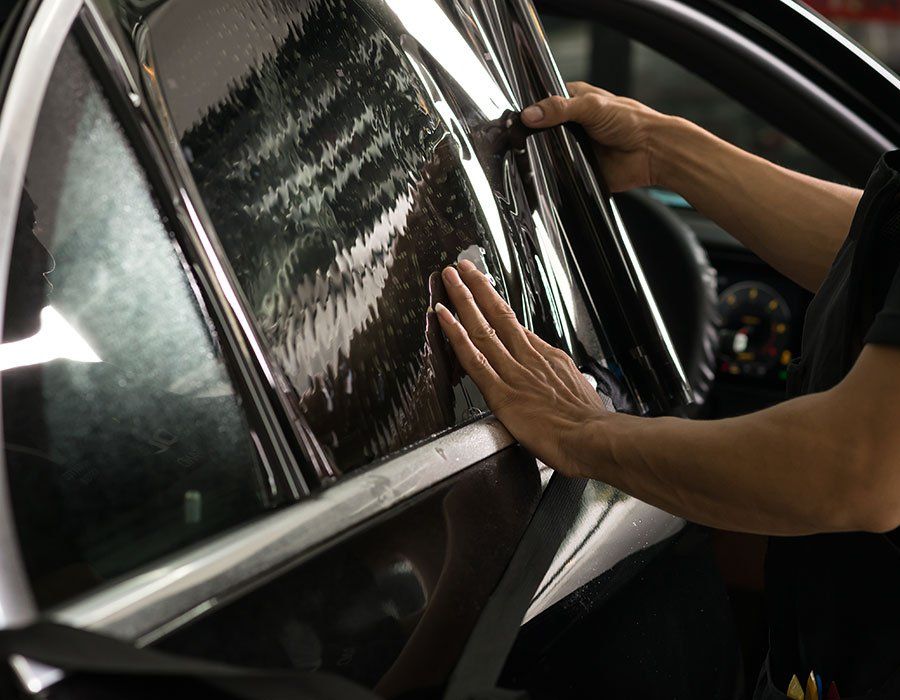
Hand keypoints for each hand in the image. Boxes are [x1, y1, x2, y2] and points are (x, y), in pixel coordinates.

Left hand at [434, 260, 607, 475]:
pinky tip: (443, 318)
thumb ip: (561, 378)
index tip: (484, 290)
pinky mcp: (501, 393)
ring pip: (482, 328)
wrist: (595, 439)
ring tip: (449, 279)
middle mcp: (528, 359)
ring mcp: (512, 373)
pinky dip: (456, 336)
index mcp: (547, 358)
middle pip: (498, 314)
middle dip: (478, 288)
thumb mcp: (580, 390)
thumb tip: (558, 371)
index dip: (496, 306)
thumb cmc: (591, 425)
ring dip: (463, 301)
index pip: (515, 326)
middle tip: (462, 268)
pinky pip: (473, 359)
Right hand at [521, 82, 675, 191]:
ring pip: (546, 152)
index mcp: (574, 101)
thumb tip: (530, 114)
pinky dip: (551, 173)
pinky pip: (557, 173)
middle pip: (541, 129)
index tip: (515, 115)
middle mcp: (572, 124)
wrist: (652, 153)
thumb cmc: (633, 122)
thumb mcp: (592, 106)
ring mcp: (573, 147)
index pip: (543, 102)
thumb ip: (560, 108)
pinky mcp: (577, 169)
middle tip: (518, 137)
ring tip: (529, 155)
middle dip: (532, 134)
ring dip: (541, 154)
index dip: (529, 108)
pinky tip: (544, 172)